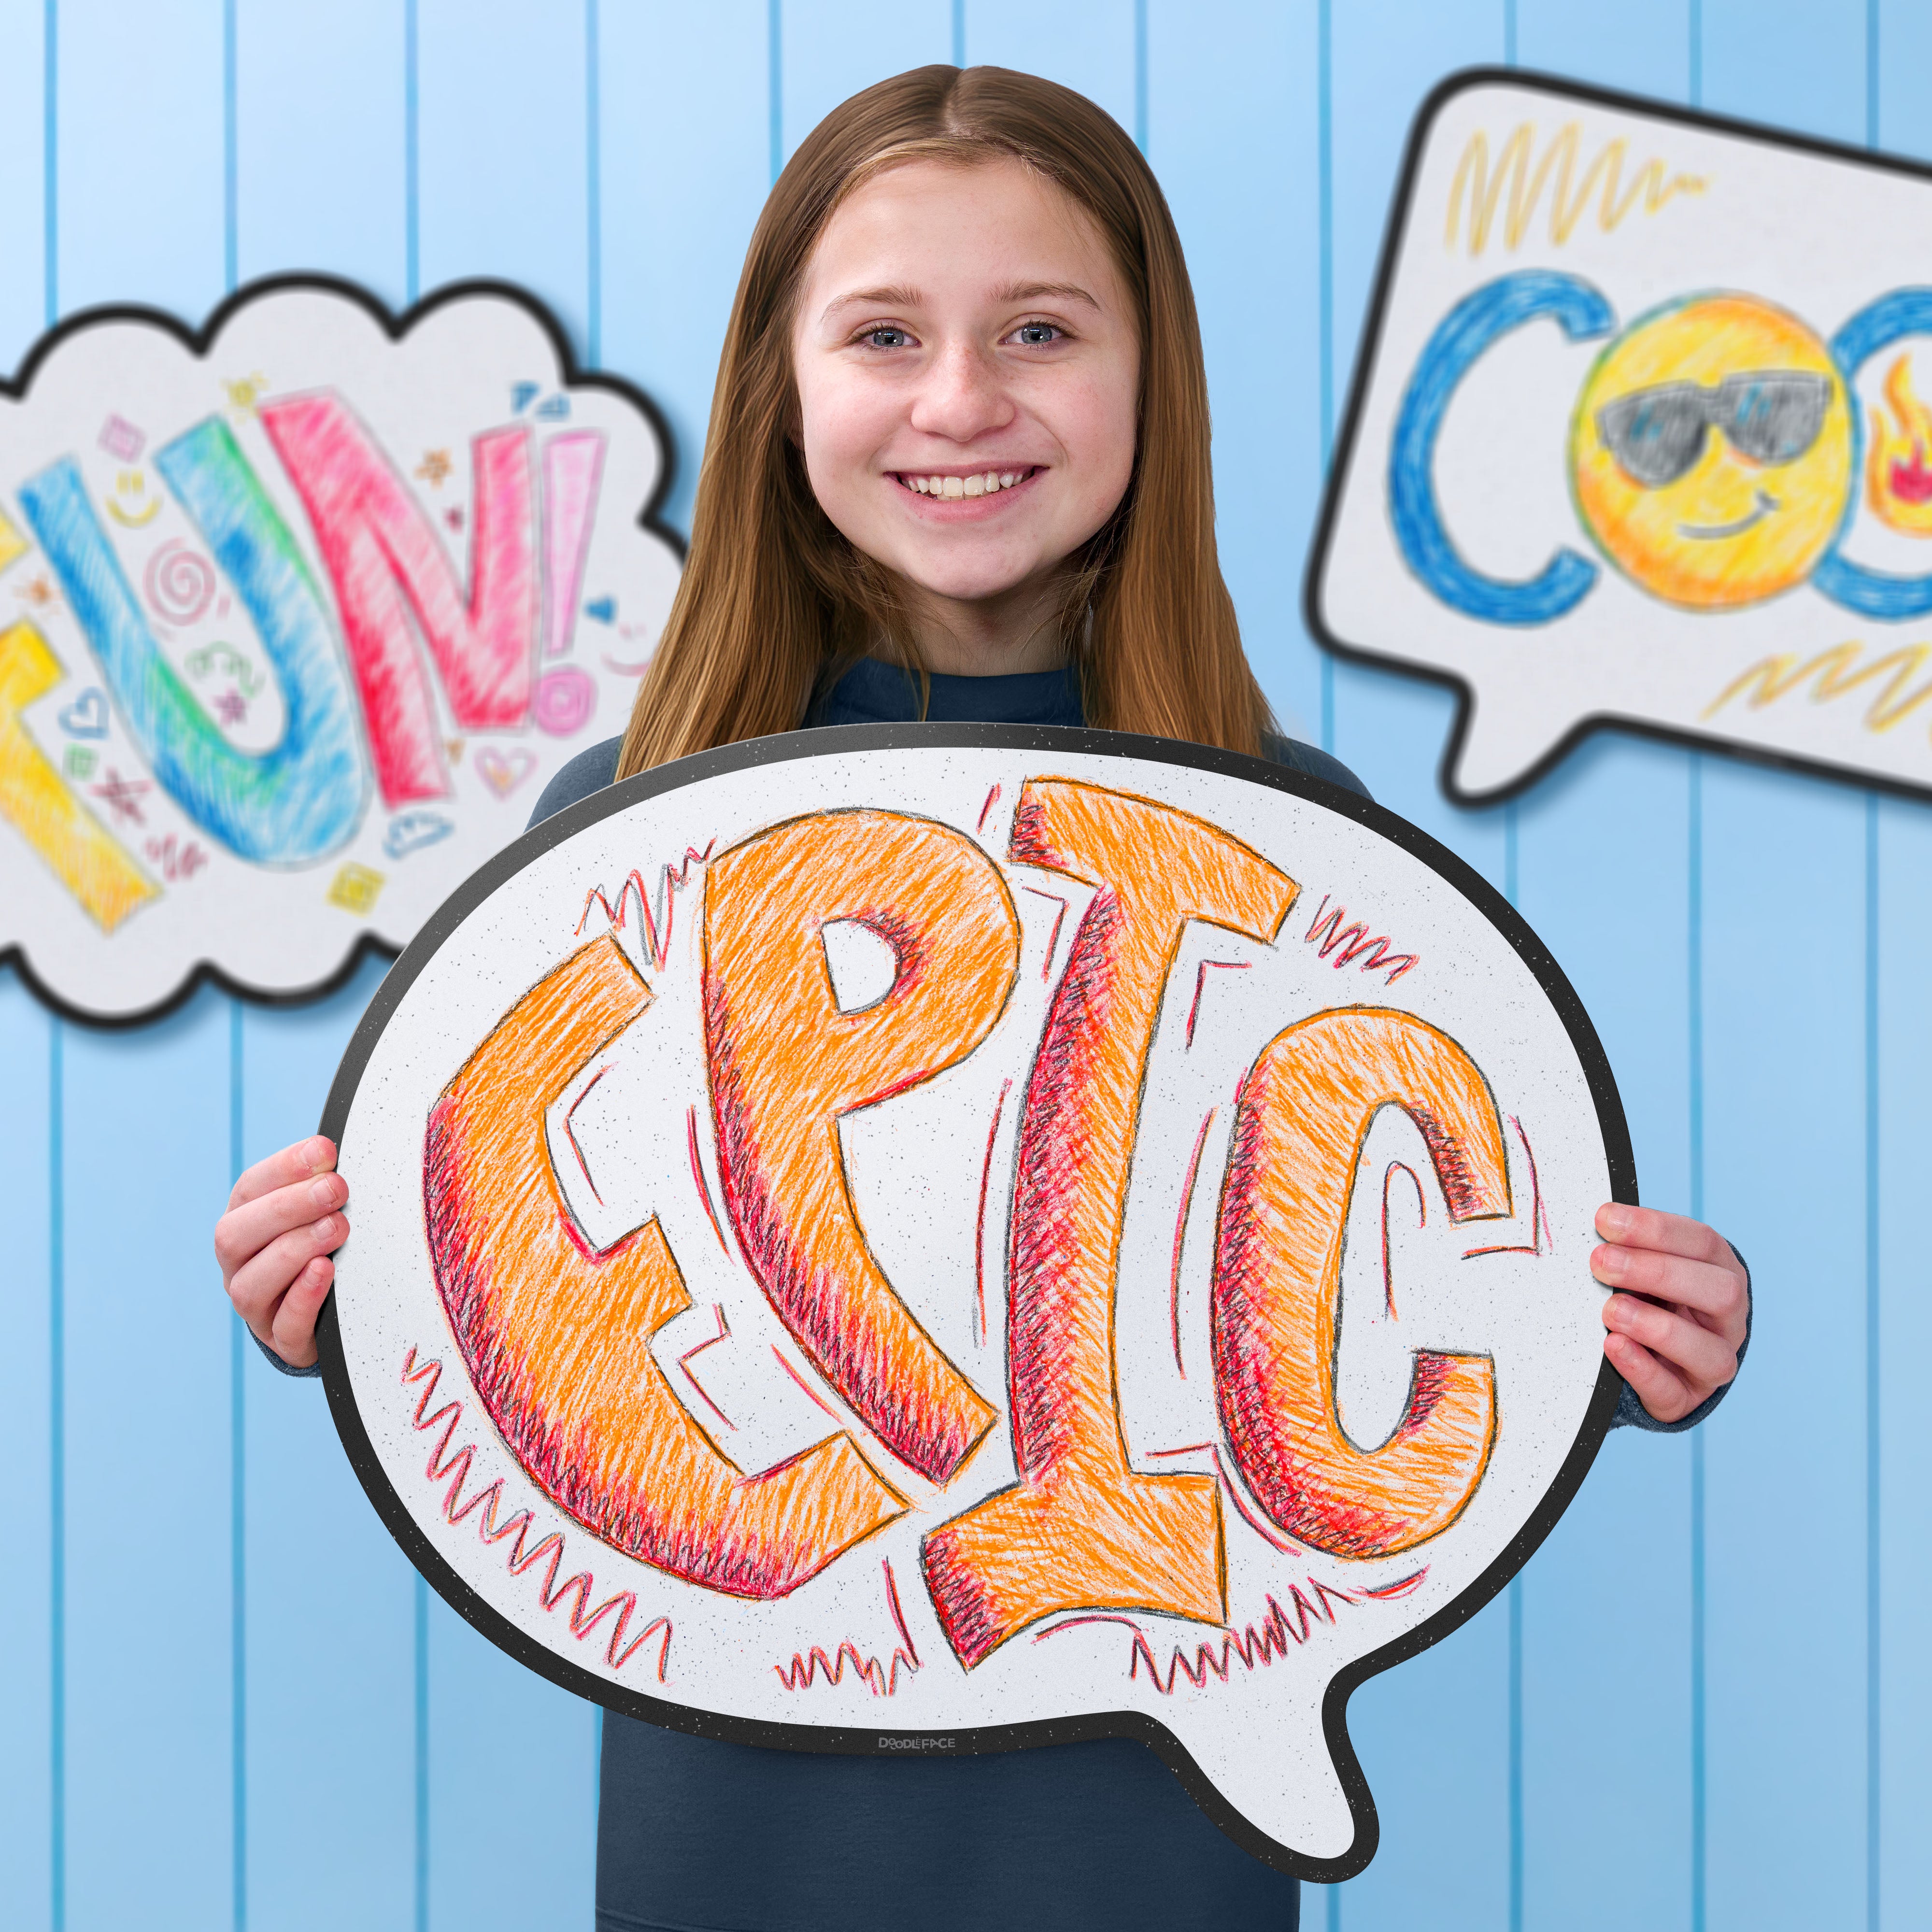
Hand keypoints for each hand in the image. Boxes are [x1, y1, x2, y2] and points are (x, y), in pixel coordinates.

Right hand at [215, 1135, 347, 1368]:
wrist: (333, 1313)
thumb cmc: (327, 1245)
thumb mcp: (324, 1210)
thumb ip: (324, 1182)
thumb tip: (335, 1148)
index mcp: (246, 1222)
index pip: (250, 1189)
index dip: (283, 1168)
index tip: (324, 1151)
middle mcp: (240, 1264)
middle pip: (235, 1235)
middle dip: (287, 1208)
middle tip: (335, 1190)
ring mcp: (257, 1306)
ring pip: (251, 1283)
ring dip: (294, 1250)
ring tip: (336, 1229)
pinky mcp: (283, 1341)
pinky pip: (284, 1326)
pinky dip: (304, 1297)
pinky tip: (326, 1271)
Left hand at [1591, 1203, 1747, 1422]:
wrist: (1662, 1357)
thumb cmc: (1653, 1296)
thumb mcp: (1648, 1266)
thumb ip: (1631, 1248)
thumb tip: (1595, 1223)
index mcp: (1721, 1272)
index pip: (1703, 1243)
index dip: (1654, 1229)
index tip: (1605, 1220)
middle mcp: (1728, 1319)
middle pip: (1719, 1292)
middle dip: (1658, 1272)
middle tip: (1601, 1262)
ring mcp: (1714, 1362)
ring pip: (1708, 1351)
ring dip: (1655, 1326)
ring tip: (1610, 1310)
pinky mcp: (1686, 1398)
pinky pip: (1672, 1391)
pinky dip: (1641, 1368)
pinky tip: (1613, 1346)